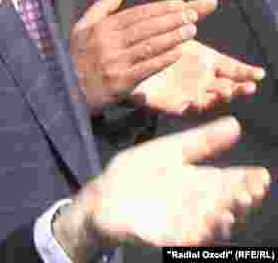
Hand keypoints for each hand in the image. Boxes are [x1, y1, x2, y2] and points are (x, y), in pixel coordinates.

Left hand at [53, 117, 269, 261]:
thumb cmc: (138, 173)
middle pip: (227, 206)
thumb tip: (235, 124)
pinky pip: (180, 239)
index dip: (248, 181)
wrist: (102, 195)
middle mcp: (198, 206)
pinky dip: (190, 235)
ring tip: (227, 210)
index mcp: (202, 184)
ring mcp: (182, 223)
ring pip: (209, 226)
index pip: (232, 183)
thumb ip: (200, 141)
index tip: (261, 176)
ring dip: (220, 220)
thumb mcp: (170, 151)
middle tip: (248, 192)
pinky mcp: (161, 236)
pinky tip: (197, 228)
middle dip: (240, 201)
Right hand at [70, 0, 217, 112]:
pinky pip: (146, 68)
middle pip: (145, 27)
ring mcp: (114, 62)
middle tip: (192, 15)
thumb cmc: (77, 57)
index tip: (180, 4)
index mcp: (102, 28)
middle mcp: (108, 42)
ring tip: (191, 30)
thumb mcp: (81, 28)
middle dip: (171, 19)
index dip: (160, 8)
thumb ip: (101, 8)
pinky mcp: (120, 81)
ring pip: (148, 45)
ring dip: (172, 37)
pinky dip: (163, 60)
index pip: (136, 14)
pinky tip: (178, 53)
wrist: (68, 90)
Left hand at [131, 41, 263, 113]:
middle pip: (228, 86)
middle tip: (248, 86)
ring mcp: (192, 93)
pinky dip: (192, 105)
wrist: (136, 62)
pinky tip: (194, 100)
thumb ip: (194, 14)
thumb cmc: (162, 45)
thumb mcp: (177, 28)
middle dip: (239, 87)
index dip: (247, 71)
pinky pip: (186, 108)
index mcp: (210, 62)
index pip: (234, 68)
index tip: (259, 73)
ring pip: (212, 99)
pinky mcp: (174, 104)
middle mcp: (205, 80)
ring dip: (221, 97)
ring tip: (226, 91)